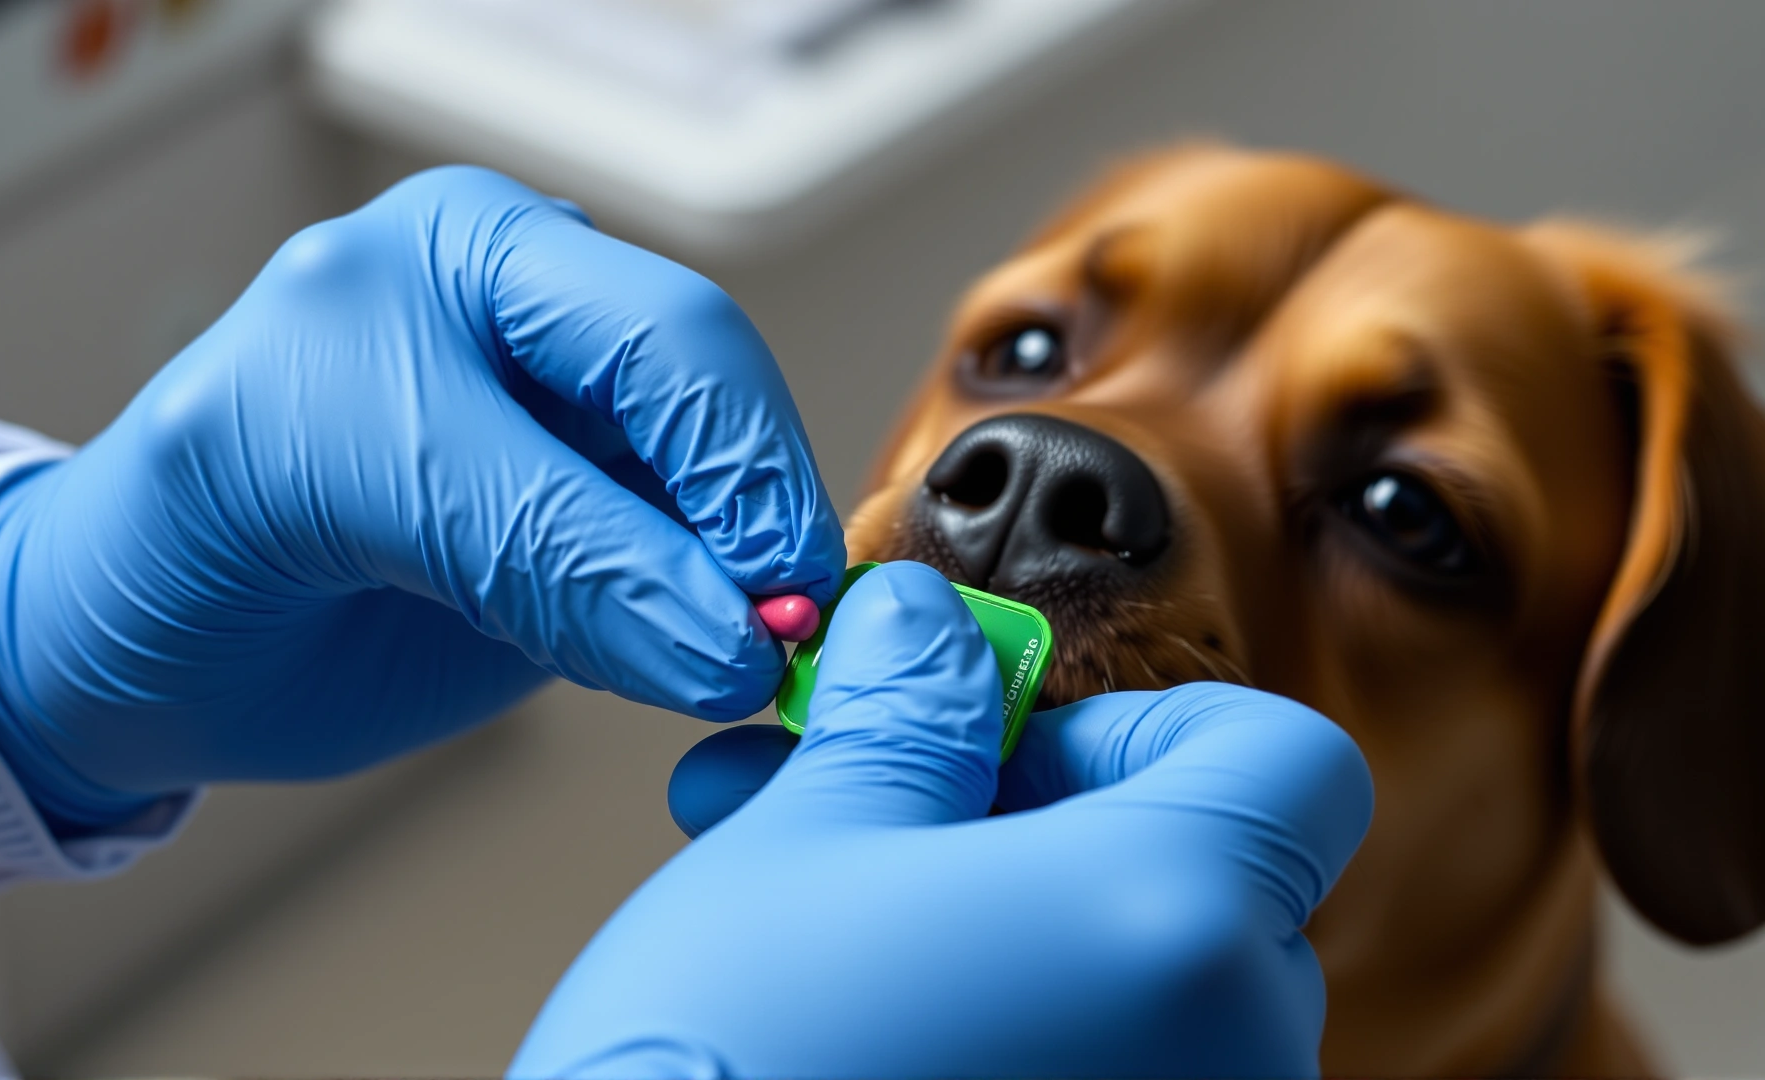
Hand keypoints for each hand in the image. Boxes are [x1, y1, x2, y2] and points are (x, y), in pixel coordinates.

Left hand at [0, 166, 843, 828]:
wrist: (139, 640)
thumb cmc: (187, 532)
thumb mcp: (350, 498)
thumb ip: (554, 563)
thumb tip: (733, 646)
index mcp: (473, 252)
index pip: (656, 338)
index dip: (731, 468)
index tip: (763, 604)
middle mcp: (543, 321)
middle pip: (710, 394)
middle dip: (749, 519)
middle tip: (774, 640)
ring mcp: (571, 422)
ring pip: (715, 485)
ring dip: (736, 582)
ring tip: (727, 663)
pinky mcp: (586, 522)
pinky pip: (687, 563)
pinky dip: (702, 624)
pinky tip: (683, 661)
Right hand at [512, 561, 1371, 1078]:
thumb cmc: (725, 1066)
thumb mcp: (805, 836)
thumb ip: (907, 708)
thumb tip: (930, 626)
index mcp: (1182, 925)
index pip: (1287, 763)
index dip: (1143, 723)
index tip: (1007, 742)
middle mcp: (1233, 1056)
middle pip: (1196, 872)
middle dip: (1024, 818)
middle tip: (872, 798)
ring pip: (1127, 984)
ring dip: (986, 916)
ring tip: (814, 900)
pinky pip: (1100, 1071)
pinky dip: (1004, 1022)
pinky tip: (855, 1003)